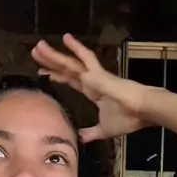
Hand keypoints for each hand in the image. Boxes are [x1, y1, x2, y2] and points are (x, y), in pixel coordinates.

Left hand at [32, 34, 148, 141]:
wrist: (141, 112)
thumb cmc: (127, 119)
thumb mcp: (102, 130)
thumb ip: (90, 133)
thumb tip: (80, 138)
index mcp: (94, 92)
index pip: (72, 81)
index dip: (59, 77)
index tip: (46, 74)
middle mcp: (92, 80)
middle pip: (66, 69)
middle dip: (50, 62)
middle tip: (35, 54)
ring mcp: (95, 75)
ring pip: (69, 63)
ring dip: (53, 55)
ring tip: (39, 46)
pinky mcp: (98, 74)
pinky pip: (84, 58)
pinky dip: (75, 48)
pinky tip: (65, 38)